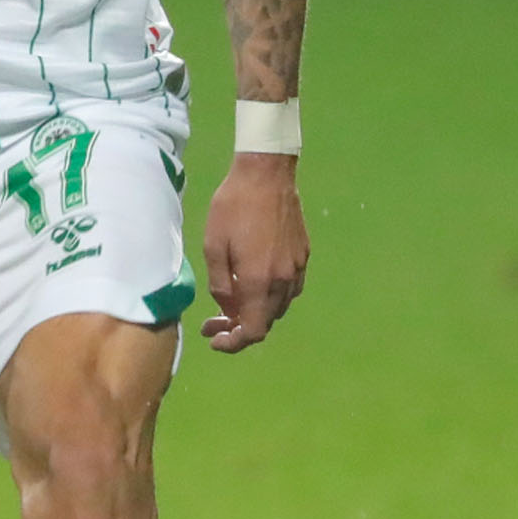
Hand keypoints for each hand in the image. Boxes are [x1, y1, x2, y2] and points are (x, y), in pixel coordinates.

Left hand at [201, 152, 308, 352]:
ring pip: (278, 307)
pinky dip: (271, 297)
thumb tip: (227, 309)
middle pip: (266, 322)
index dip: (233, 343)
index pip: (253, 331)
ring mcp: (297, 268)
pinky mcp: (303, 255)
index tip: (214, 339)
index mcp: (258, 281)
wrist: (267, 174)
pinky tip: (254, 284)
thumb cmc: (233, 207)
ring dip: (256, 312)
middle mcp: (283, 281)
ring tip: (232, 303)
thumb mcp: (213, 246)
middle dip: (239, 328)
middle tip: (214, 320)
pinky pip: (289, 289)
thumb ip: (220, 285)